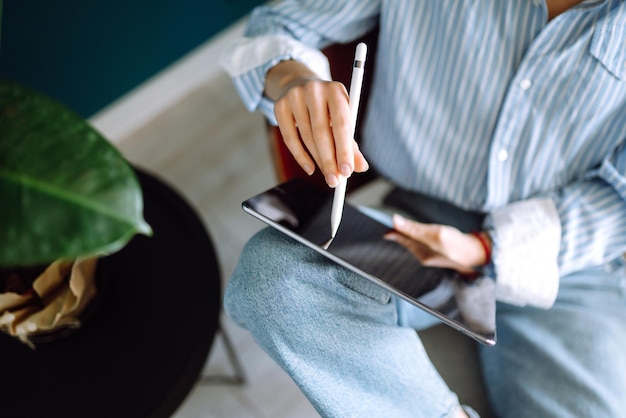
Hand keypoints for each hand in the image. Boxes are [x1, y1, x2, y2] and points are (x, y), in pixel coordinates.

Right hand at [267, 61, 368, 186]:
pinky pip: (289, 138)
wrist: (299, 84)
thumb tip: (361, 167)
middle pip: (321, 132)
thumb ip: (351, 143)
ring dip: (318, 160)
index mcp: (335, 90)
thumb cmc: (327, 107)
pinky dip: (300, 156)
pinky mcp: (280, 106)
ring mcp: (294, 96)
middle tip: (335, 181)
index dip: (344, 150)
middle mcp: (314, 90)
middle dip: (329, 161)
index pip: (341, 124)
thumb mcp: (342, 118)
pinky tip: (310, 168)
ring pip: (306, 137)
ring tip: (328, 175)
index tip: (347, 172)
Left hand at [384, 214, 490, 275]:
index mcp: (421, 253)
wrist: (477, 254)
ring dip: (408, 234)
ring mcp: (430, 256)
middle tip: (392, 224)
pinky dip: (418, 237)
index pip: (401, 238)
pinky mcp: (437, 254)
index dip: (393, 230)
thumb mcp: (435, 233)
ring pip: (414, 243)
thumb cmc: (457, 244)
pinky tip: (420, 234)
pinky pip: (422, 244)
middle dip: (399, 232)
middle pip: (406, 241)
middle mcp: (423, 257)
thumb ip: (414, 228)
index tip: (386, 224)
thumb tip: (395, 221)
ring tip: (401, 228)